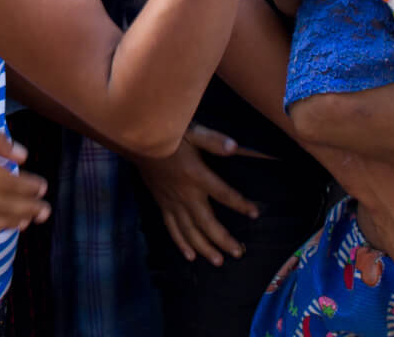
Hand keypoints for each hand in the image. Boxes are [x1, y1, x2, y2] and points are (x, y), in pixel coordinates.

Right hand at [136, 125, 261, 265]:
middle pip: (206, 223)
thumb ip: (212, 140)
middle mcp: (185, 194)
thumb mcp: (191, 132)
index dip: (240, 204)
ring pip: (189, 231)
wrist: (138, 143)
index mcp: (196, 176)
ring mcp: (172, 202)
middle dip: (223, 239)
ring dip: (204, 247)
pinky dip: (180, 243)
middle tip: (238, 252)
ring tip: (218, 261)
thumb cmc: (167, 137)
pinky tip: (189, 256)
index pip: (223, 194)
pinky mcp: (162, 204)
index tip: (255, 212)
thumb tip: (234, 147)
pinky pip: (172, 228)